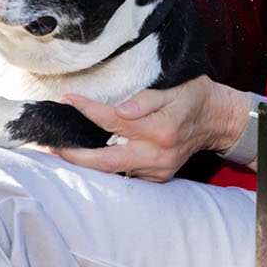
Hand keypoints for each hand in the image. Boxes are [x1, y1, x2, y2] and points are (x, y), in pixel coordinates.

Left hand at [54, 76, 249, 181]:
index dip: (88, 110)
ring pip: (113, 171)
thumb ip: (146, 101)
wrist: (217, 120)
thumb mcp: (174, 89)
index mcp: (160, 129)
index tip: (68, 100)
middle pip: (105, 162)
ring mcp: (157, 170)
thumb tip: (120, 111)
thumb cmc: (194, 98)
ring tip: (62, 150)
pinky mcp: (158, 178)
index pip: (113, 120)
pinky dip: (106, 167)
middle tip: (49, 147)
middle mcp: (157, 155)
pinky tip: (90, 157)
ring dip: (87, 162)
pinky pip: (125, 174)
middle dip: (75, 156)